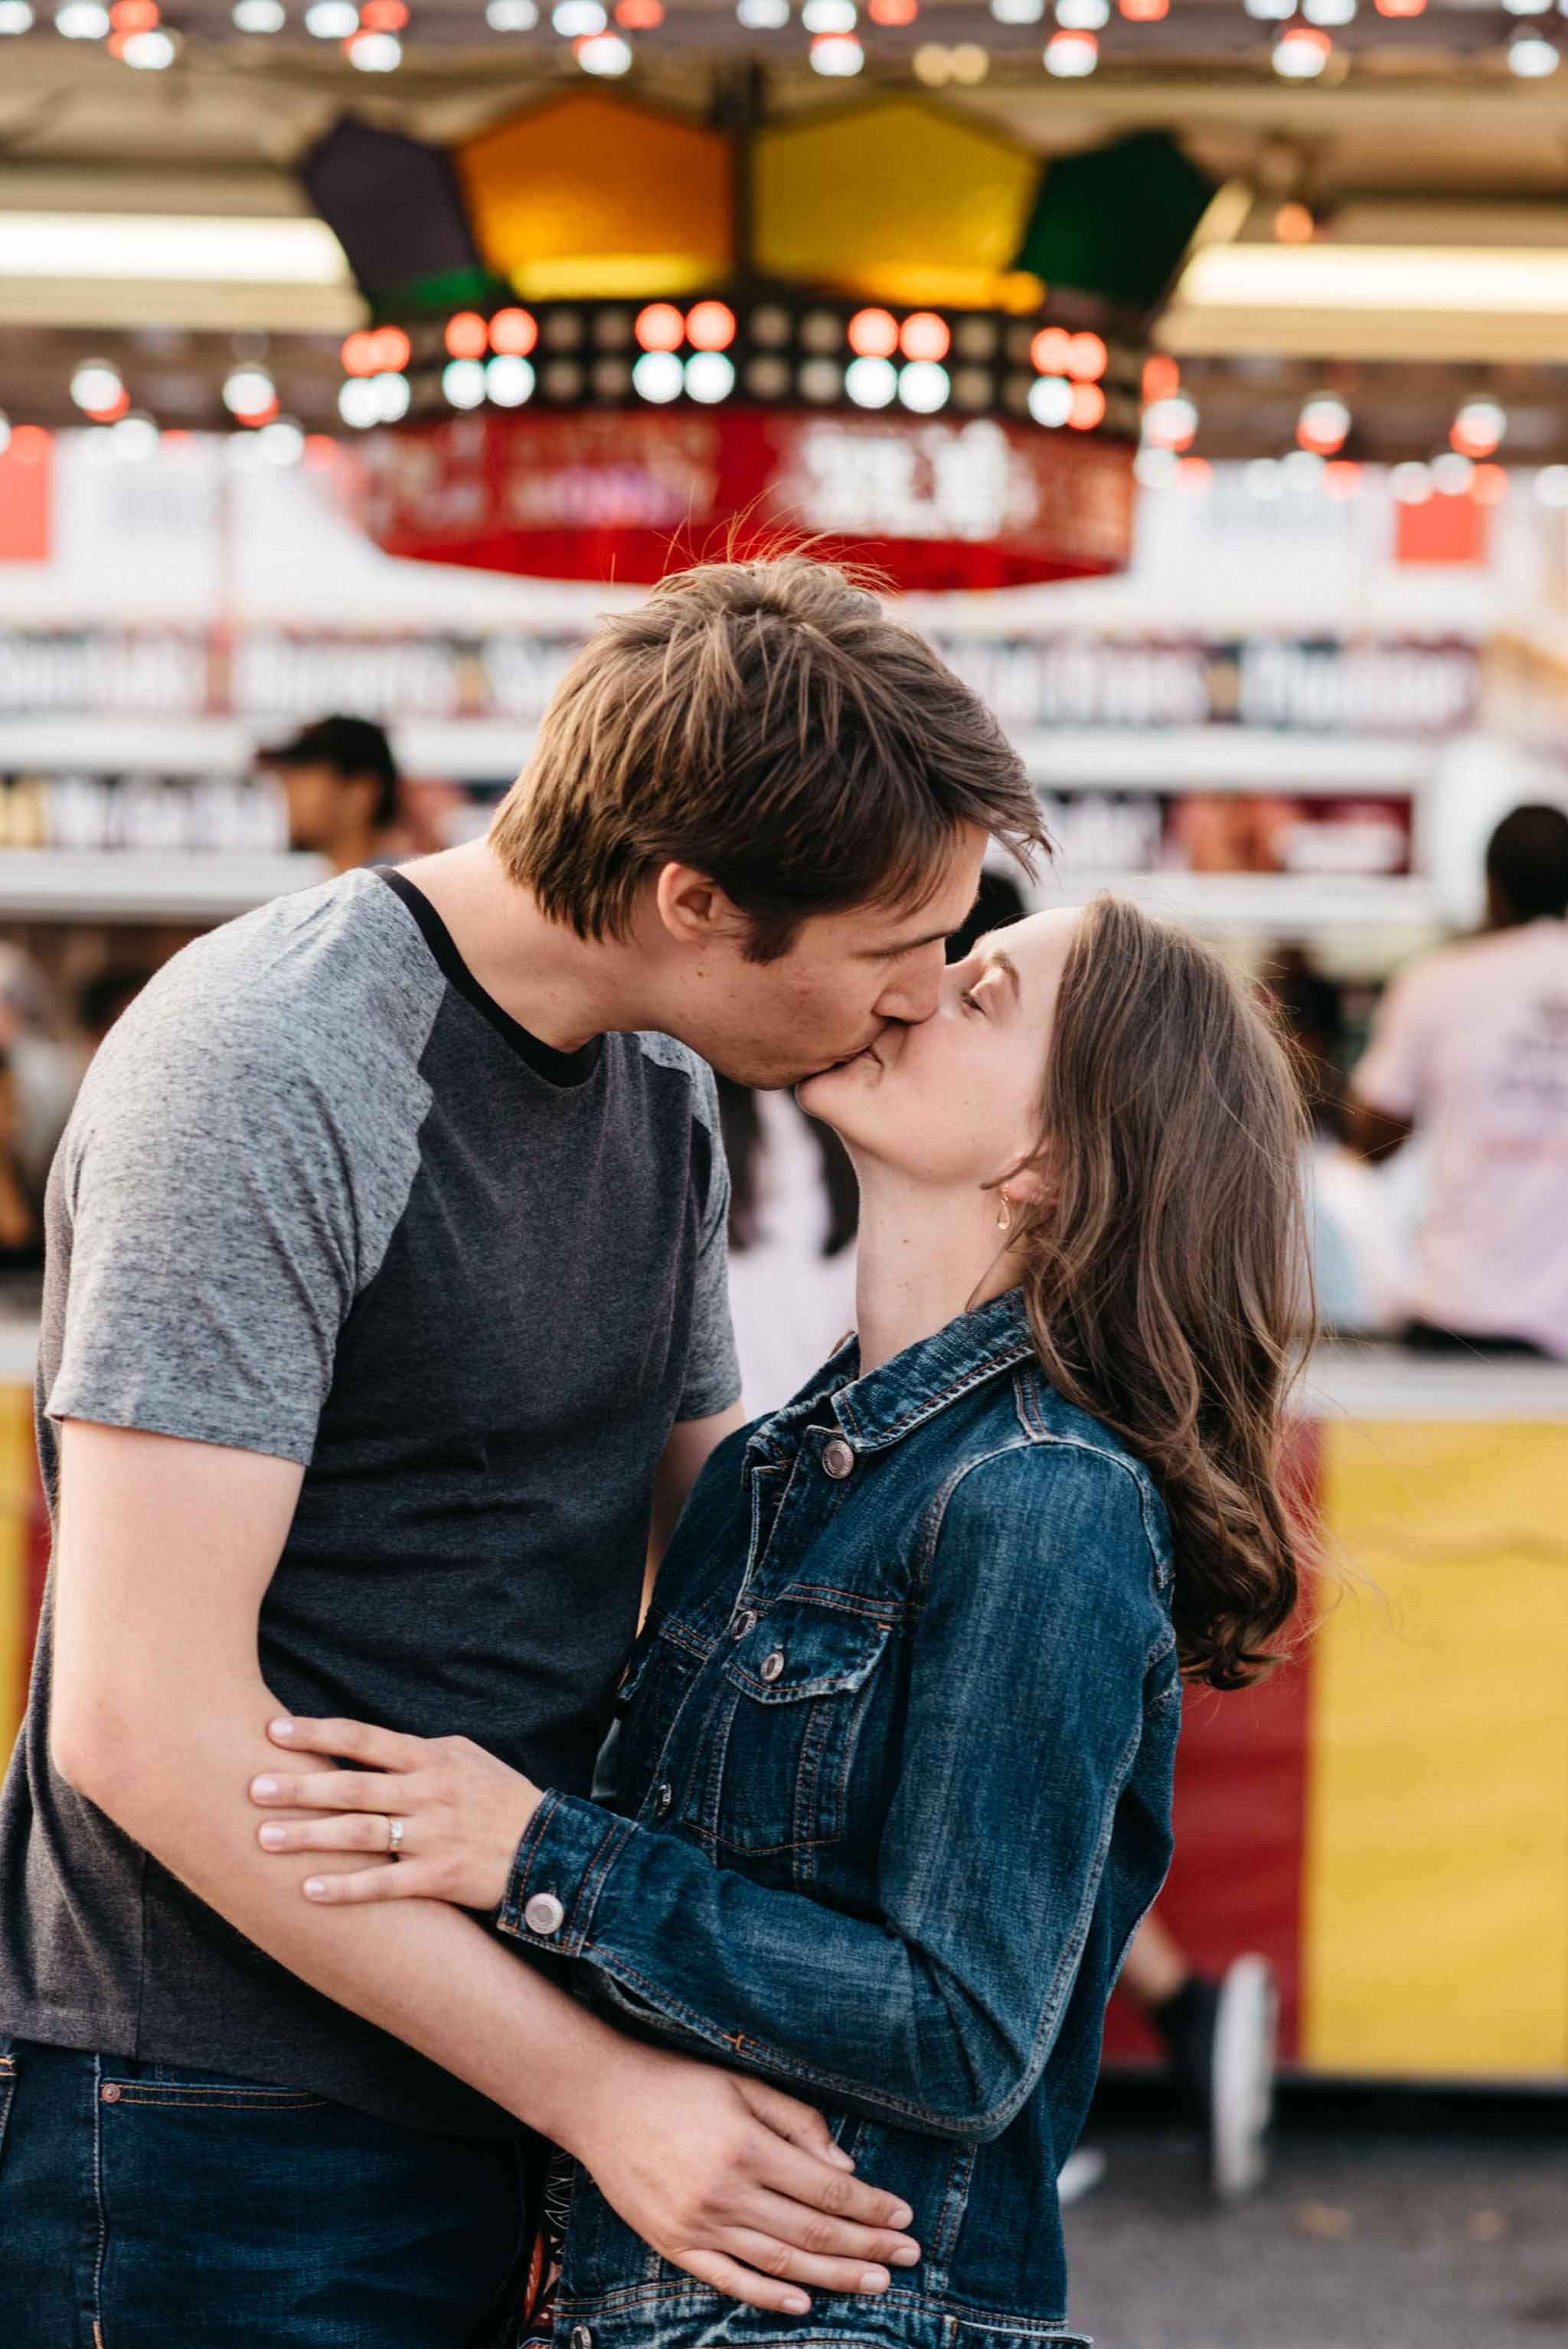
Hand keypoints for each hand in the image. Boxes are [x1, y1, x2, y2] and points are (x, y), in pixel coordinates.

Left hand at [251, 1715, 539, 1910]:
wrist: (549, 1847)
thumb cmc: (499, 1796)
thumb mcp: (465, 1757)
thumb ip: (417, 1750)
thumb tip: (370, 1744)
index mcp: (430, 1758)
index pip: (363, 1739)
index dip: (317, 1734)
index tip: (273, 1731)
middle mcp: (427, 1793)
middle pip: (352, 1787)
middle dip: (299, 1787)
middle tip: (251, 1788)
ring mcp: (432, 1836)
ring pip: (360, 1834)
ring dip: (310, 1836)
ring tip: (264, 1839)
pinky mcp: (438, 1878)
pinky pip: (384, 1884)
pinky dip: (347, 1888)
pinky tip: (310, 1890)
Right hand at [560, 2037, 921, 2316]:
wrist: (599, 2100)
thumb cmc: (676, 2082)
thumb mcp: (742, 2084)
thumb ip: (797, 2122)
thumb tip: (845, 2168)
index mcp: (747, 2149)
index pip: (827, 2192)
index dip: (871, 2209)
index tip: (904, 2217)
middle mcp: (726, 2194)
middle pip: (812, 2235)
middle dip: (867, 2248)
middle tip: (908, 2258)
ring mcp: (698, 2226)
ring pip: (780, 2265)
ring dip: (834, 2278)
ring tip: (876, 2283)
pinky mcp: (674, 2245)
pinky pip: (730, 2281)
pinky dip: (769, 2298)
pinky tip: (804, 2304)